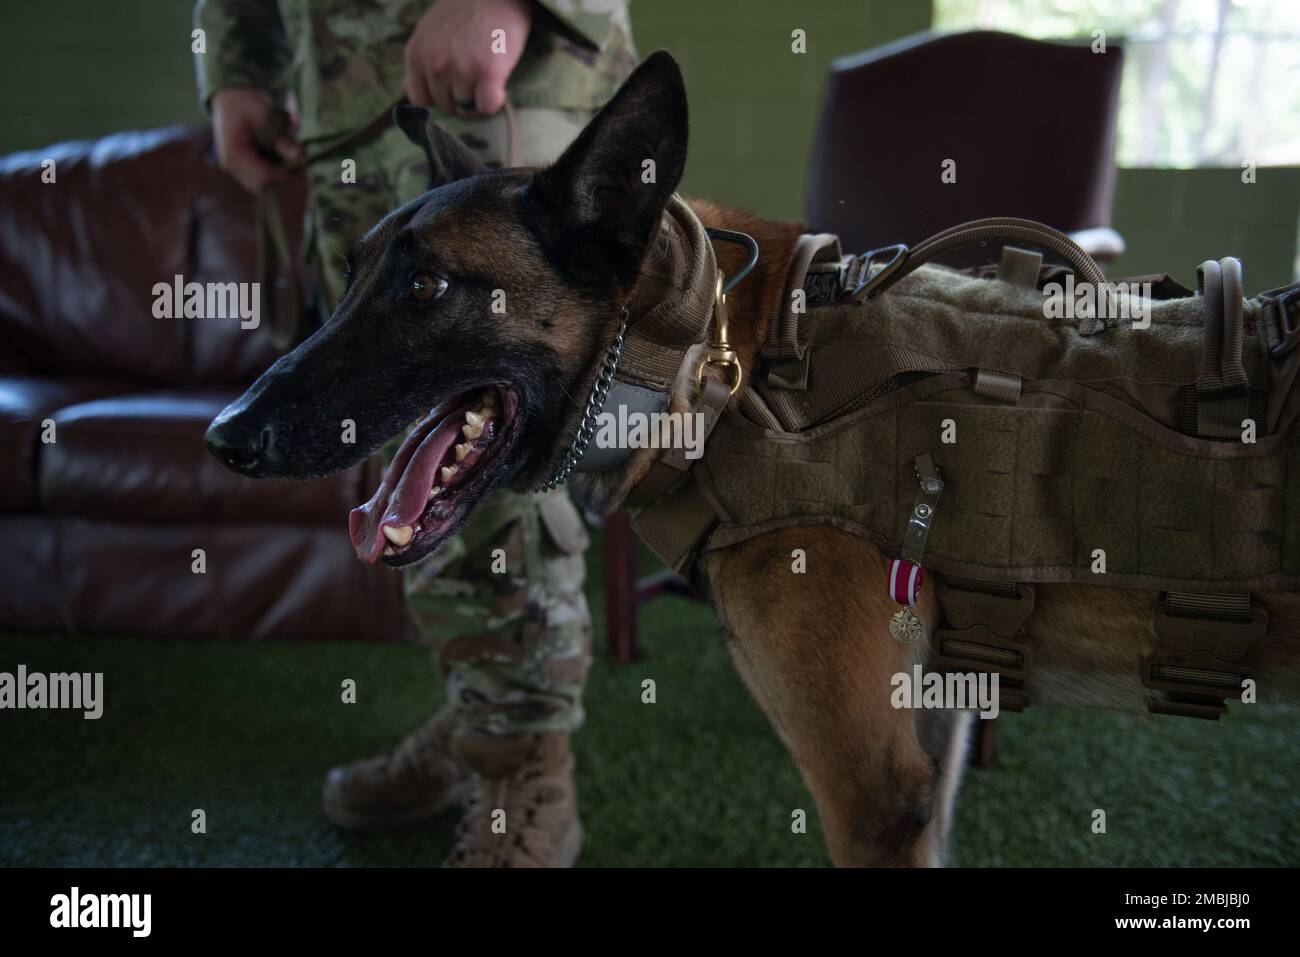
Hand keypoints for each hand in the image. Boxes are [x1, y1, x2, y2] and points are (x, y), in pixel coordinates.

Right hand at [210, 87, 302, 193]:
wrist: (230, 100)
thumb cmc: (246, 104)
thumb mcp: (265, 115)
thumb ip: (281, 137)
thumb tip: (300, 156)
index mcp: (234, 154)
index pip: (264, 178)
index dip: (285, 173)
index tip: (300, 158)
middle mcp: (233, 167)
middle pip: (266, 186)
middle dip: (285, 174)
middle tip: (297, 154)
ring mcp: (237, 170)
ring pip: (266, 185)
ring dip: (281, 172)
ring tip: (288, 150)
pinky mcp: (244, 170)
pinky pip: (264, 178)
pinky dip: (276, 169)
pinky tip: (280, 152)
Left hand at [403, 0, 532, 115]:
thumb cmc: (463, 13)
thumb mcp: (429, 32)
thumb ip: (418, 62)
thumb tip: (404, 89)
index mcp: (416, 54)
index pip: (420, 99)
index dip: (438, 97)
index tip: (451, 87)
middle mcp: (435, 64)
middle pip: (446, 105)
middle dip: (459, 97)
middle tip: (473, 76)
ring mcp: (461, 69)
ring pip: (467, 108)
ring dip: (478, 99)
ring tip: (485, 76)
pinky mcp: (488, 73)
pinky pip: (488, 106)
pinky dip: (494, 101)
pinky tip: (498, 86)